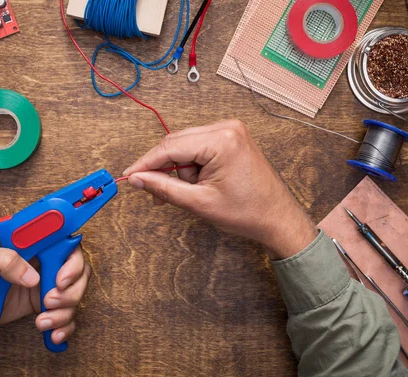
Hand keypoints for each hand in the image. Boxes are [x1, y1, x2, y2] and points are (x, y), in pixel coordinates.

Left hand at [0, 240, 89, 344]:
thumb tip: (32, 276)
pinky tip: (52, 335)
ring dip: (65, 311)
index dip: (71, 260)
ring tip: (42, 322)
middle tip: (49, 302)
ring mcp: (45, 284)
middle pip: (78, 269)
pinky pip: (67, 315)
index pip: (64, 241)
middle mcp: (42, 262)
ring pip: (75, 294)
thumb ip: (1, 260)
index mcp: (30, 245)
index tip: (61, 279)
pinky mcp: (44, 305)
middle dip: (71, 289)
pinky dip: (65, 326)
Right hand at [123, 120, 316, 258]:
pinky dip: (192, 164)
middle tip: (154, 191)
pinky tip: (197, 183)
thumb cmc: (247, 212)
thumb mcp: (199, 203)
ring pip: (186, 145)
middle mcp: (227, 128)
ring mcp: (231, 130)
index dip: (146, 162)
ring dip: (180, 168)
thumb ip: (164, 187)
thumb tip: (138, 179)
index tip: (129, 175)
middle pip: (177, 142)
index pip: (170, 147)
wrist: (277, 218)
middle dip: (164, 167)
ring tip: (191, 192)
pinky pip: (200, 145)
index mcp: (221, 141)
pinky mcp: (232, 137)